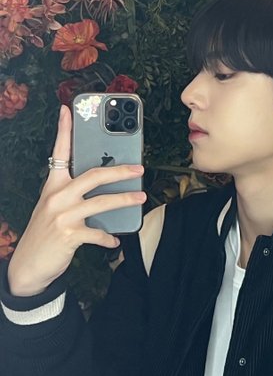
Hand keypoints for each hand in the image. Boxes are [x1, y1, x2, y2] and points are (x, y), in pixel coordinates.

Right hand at [7, 105, 145, 296]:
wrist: (28, 266)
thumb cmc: (45, 233)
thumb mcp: (53, 207)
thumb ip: (74, 194)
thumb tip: (104, 186)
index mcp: (53, 185)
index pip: (59, 152)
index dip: (64, 130)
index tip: (68, 109)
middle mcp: (57, 197)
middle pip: (93, 175)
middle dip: (119, 170)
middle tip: (139, 168)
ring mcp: (63, 216)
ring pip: (101, 202)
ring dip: (125, 200)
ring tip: (141, 198)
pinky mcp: (69, 235)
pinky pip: (98, 233)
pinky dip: (109, 237)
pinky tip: (115, 240)